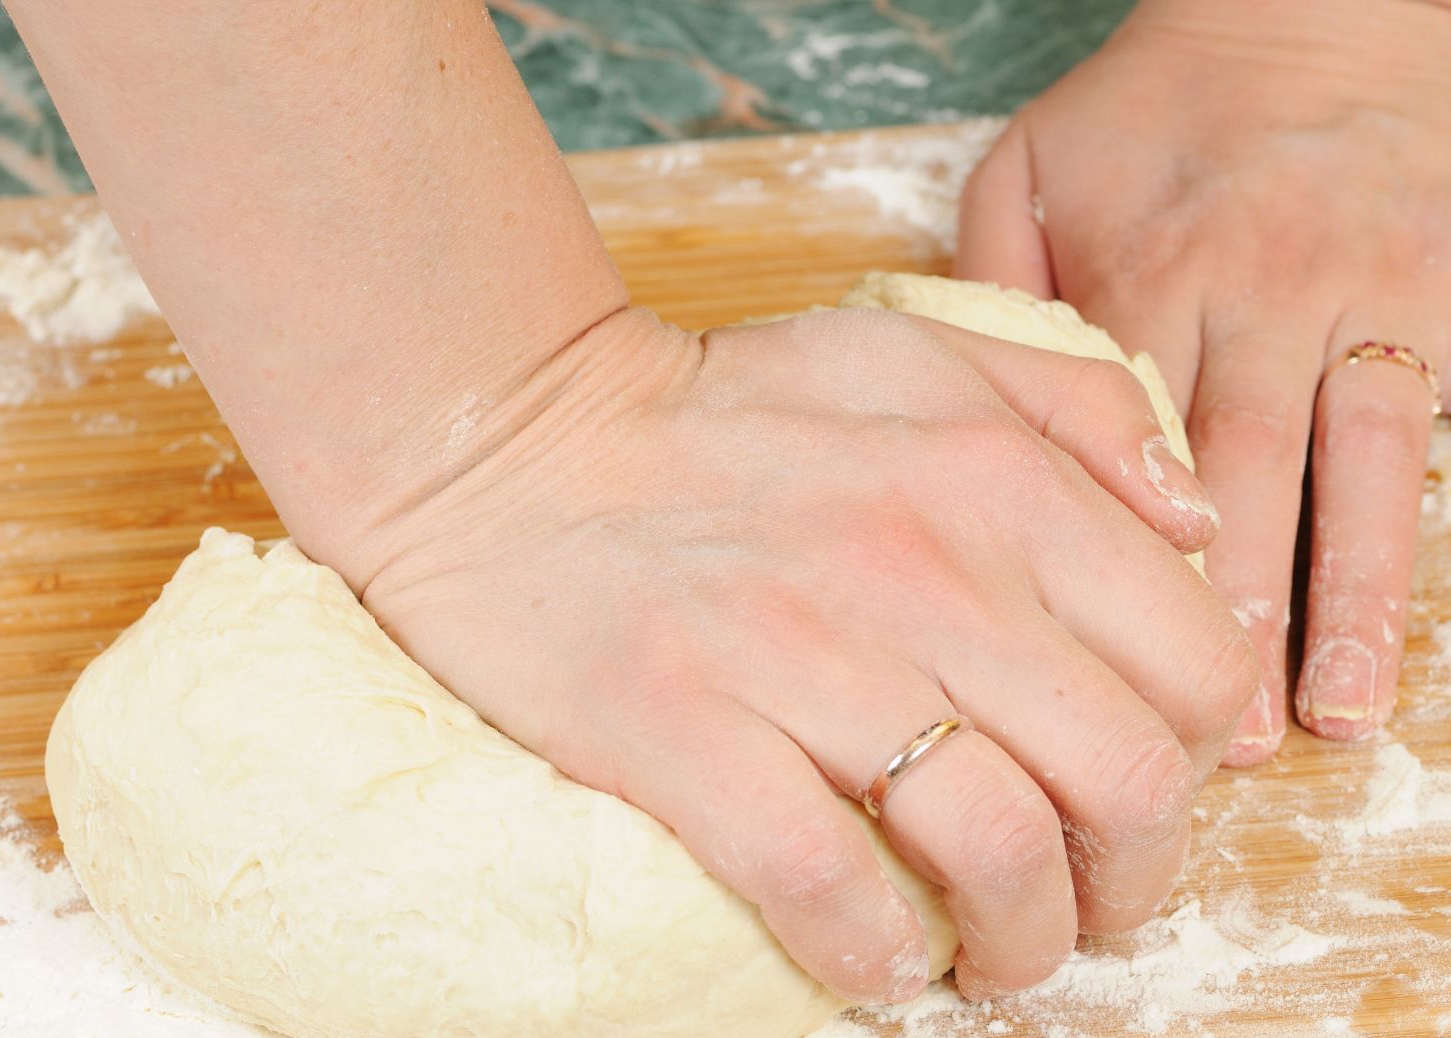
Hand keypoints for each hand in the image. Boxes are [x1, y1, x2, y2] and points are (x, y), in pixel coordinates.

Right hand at [341, 306, 1255, 1000]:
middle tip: (1086, 903)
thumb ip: (1074, 408)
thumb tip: (1193, 524)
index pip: (1195, 662)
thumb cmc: (722, 414)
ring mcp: (798, 656)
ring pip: (996, 852)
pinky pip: (829, 888)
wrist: (512, 441)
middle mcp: (921, 567)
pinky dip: (878, 957)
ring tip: (994, 953)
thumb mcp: (918, 354)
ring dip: (1021, 942)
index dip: (1199, 758)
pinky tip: (880, 962)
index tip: (1141, 796)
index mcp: (995, 482)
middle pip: (1125, 780)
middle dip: (1134, 880)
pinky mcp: (684, 731)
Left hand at [956, 0, 1450, 763]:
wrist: (1312, 15)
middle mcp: (1263, 296)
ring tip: (1340, 716)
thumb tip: (952, 418)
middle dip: (1234, 616)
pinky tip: (1410, 616)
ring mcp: (1366, 302)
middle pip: (1246, 476)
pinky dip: (1418, 528)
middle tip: (1216, 744)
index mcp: (1148, 272)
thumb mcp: (1028, 167)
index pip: (1132, 446)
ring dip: (1347, 599)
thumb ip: (986, 286)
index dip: (1121, 565)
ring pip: (1359, 469)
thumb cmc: (1151, 109)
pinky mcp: (1438, 306)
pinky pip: (1430, 431)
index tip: (1100, 668)